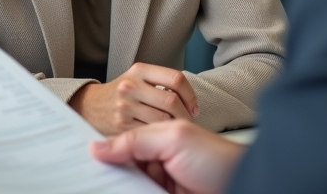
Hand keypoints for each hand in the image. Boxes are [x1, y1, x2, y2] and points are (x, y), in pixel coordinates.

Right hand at [70, 63, 198, 134]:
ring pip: (163, 120)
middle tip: (188, 123)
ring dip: (175, 128)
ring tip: (177, 131)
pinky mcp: (122, 126)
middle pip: (172, 101)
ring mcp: (125, 106)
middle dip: (185, 115)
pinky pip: (151, 134)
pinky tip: (162, 138)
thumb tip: (191, 100)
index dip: (190, 95)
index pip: (176, 79)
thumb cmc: (122, 94)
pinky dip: (161, 138)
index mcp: (139, 70)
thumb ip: (161, 83)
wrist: (90, 107)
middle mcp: (131, 86)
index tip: (193, 107)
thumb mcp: (137, 78)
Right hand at [90, 120, 244, 193]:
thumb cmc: (218, 159)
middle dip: (107, 172)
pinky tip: (122, 191)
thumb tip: (99, 148)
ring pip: (130, 185)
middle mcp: (159, 160)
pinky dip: (131, 193)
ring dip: (119, 186)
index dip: (103, 149)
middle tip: (86, 177)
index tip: (81, 156)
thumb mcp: (173, 139)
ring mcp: (163, 183)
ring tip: (100, 187)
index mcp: (159, 137)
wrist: (244, 186)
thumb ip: (135, 140)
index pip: (122, 142)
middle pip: (123, 167)